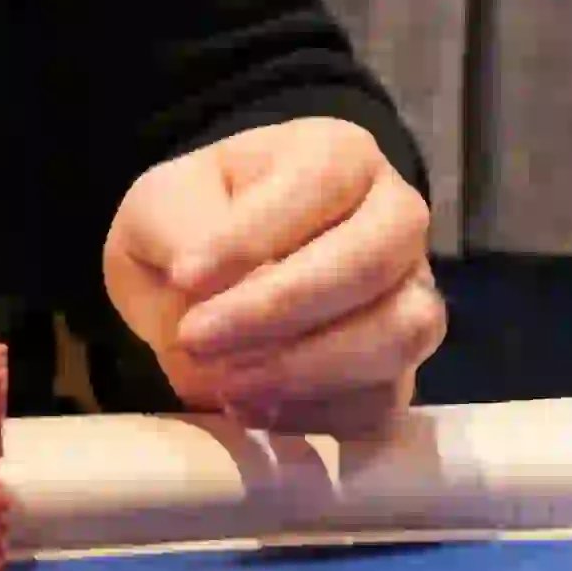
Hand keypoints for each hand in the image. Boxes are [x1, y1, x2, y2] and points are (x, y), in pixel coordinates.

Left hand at [105, 116, 444, 429]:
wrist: (213, 272)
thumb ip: (182, 229)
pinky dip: (317, 415)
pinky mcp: (400, 366)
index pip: (318, 185)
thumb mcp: (162, 202)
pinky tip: (253, 410)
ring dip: (307, 369)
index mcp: (340, 155)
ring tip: (227, 385)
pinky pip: (384, 399)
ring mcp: (409, 294)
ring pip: (400, 333)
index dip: (253, 236)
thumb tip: (210, 292)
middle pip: (372, 261)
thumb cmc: (195, 221)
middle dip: (280, 310)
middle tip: (197, 339)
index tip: (182, 276)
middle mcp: (395, 218)